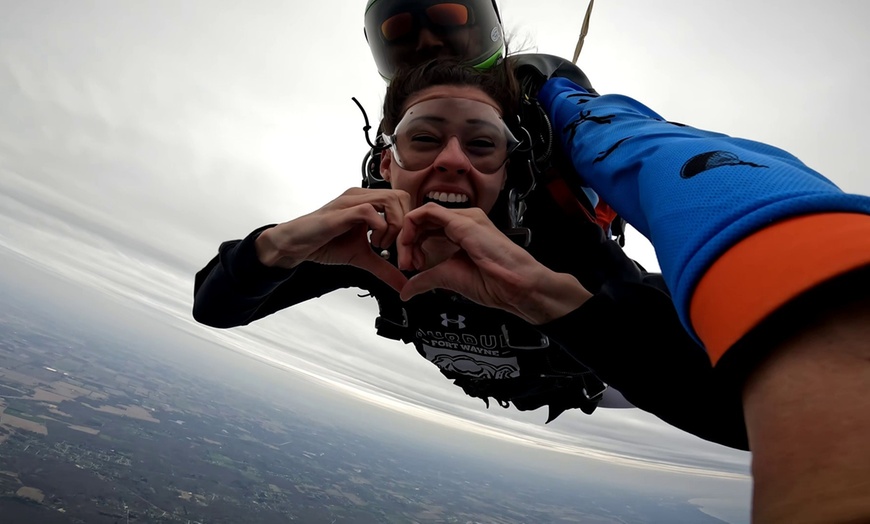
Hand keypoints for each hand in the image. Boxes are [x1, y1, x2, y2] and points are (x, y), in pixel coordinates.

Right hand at [256, 188, 410, 291]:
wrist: (296, 246)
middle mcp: (362, 196)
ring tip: (382, 245)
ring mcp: (351, 201)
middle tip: (397, 247)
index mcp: (369, 202)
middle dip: (406, 225)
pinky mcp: (341, 212)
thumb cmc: (326, 244)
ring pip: (390, 200)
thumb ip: (385, 268)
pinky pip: (369, 211)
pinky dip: (379, 228)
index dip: (410, 225)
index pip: (404, 201)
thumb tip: (404, 284)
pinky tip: (373, 243)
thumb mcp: (363, 258)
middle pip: (402, 197)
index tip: (405, 249)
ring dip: (394, 226)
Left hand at [396, 203, 591, 323]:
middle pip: (422, 221)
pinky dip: (411, 226)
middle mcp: (462, 221)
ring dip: (407, 236)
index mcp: (462, 231)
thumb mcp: (450, 278)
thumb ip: (426, 279)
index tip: (410, 267)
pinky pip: (427, 212)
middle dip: (407, 242)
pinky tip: (410, 245)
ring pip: (422, 214)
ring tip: (409, 259)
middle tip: (406, 264)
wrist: (515, 285)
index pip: (427, 228)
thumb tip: (406, 290)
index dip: (412, 245)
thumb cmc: (495, 281)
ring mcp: (463, 219)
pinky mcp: (462, 222)